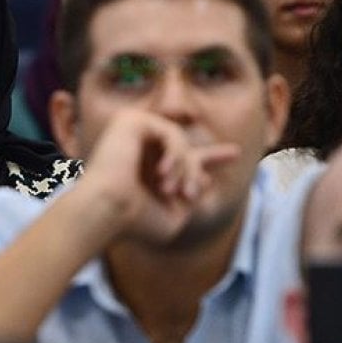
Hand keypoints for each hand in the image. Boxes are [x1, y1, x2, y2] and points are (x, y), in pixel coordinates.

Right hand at [75, 108, 239, 246]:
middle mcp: (139, 148)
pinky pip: (170, 132)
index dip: (212, 156)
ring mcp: (132, 131)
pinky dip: (175, 153)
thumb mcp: (173, 216)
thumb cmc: (134, 222)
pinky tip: (163, 173)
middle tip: (191, 194)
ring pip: (180, 141)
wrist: (106, 211)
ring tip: (175, 191)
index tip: (236, 153)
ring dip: (186, 168)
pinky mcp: (129, 121)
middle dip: (198, 168)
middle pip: (185, 146)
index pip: (185, 156)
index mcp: (147, 168)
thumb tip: (205, 178)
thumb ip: (190, 198)